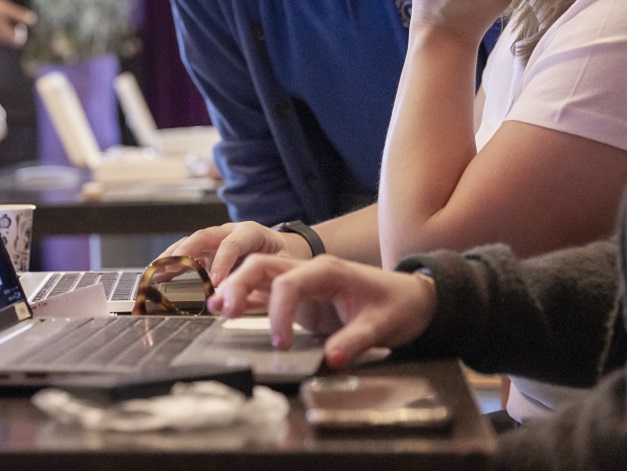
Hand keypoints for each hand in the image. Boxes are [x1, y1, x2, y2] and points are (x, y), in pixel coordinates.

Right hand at [0, 0, 34, 45]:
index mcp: (4, 34)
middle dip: (10, 27)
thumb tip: (33, 20)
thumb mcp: (6, 8)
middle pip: (8, 38)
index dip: (21, 34)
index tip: (19, 24)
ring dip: (0, 26)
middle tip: (8, 15)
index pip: (18, 41)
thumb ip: (20, 15)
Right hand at [161, 221, 311, 285]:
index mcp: (251, 232)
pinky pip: (188, 253)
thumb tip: (248, 296)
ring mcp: (217, 239)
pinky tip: (159, 274)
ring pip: (192, 242)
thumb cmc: (284, 258)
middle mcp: (230, 231)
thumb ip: (267, 278)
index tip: (214, 283)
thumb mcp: (283, 266)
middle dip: (186, 251)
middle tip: (172, 266)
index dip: (222, 263)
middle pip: (204, 236)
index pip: (232, 244)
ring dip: (173, 256)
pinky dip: (173, 263)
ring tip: (157, 269)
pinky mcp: (208, 250)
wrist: (284, 249)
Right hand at [210, 255, 437, 366]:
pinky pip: (266, 291)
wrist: (411, 298)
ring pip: (259, 274)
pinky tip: (226, 310)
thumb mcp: (382, 326)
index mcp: (328, 271)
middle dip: (239, 285)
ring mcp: (303, 281)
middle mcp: (310, 271)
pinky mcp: (301, 296)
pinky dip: (246, 298)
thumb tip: (331, 361)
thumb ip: (354, 342)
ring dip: (236, 288)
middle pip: (263, 267)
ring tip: (215, 308)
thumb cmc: (398, 306)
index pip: (289, 283)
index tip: (280, 344)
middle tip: (223, 311)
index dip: (278, 313)